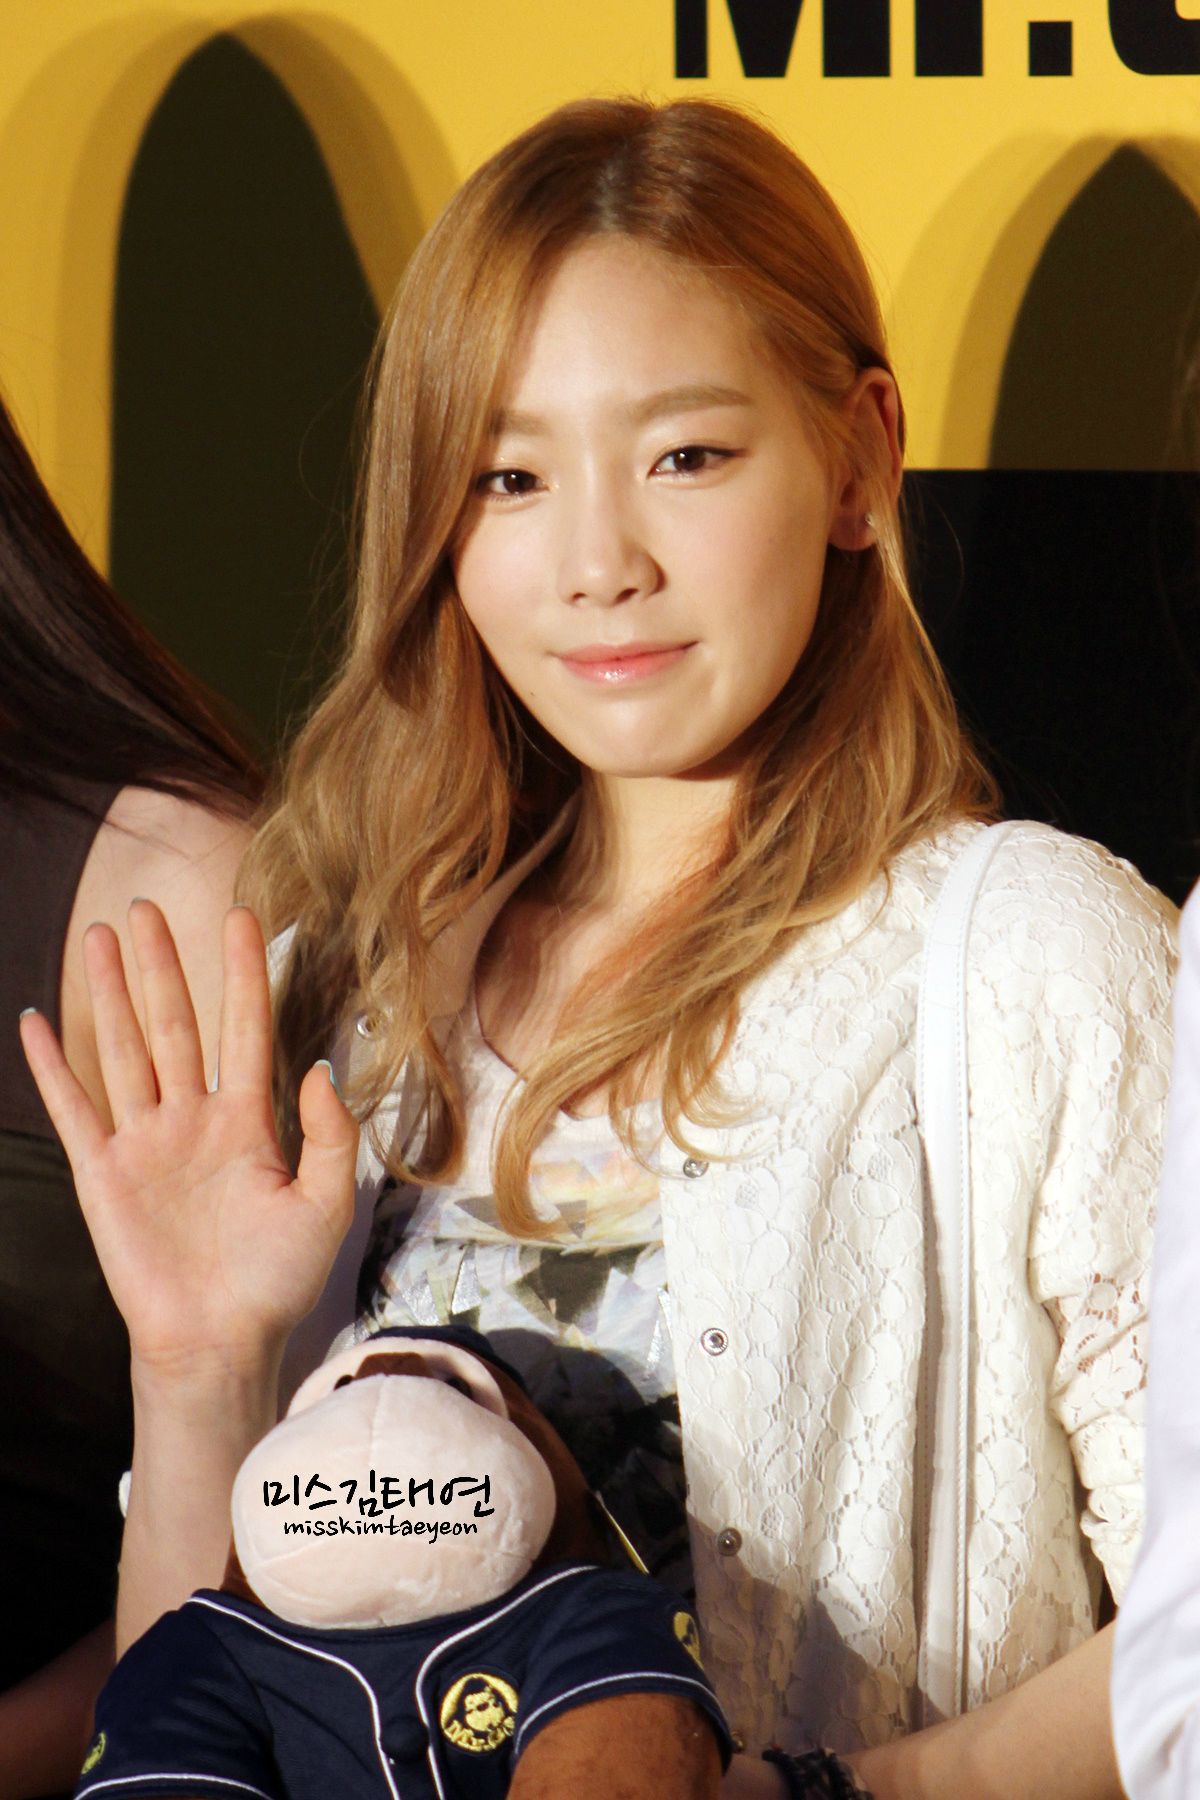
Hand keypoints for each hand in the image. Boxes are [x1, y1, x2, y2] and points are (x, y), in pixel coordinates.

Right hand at [20, 901, 358, 1379]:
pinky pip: (75, 1108)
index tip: (242, 917)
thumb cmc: (277, 1280)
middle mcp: (194, 1121)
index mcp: (248, 1123)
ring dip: (111, 993)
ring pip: (125, 1049)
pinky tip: (38, 1022)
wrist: (219, 1342)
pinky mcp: (104, 1174)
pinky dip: (53, 1066)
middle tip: (146, 905)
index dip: (243, 974)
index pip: (246, 1030)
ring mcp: (146, 1143)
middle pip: (174, 1025)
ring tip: (99, 935)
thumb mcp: (325, 1204)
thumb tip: (318, 1067)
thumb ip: (329, 1135)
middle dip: (162, 965)